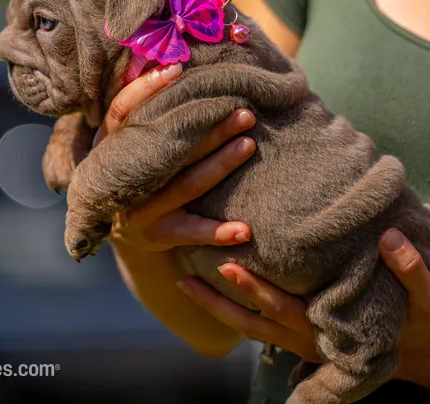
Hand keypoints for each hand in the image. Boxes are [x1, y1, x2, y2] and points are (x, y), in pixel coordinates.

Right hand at [95, 62, 256, 251]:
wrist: (129, 229)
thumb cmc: (140, 168)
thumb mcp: (130, 141)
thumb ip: (147, 110)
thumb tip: (171, 56)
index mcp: (112, 146)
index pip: (123, 111)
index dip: (146, 88)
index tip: (178, 68)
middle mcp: (121, 176)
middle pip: (169, 147)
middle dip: (210, 128)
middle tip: (244, 110)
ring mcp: (138, 209)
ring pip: (186, 185)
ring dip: (221, 165)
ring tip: (249, 145)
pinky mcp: (156, 236)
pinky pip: (192, 232)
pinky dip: (219, 231)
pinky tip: (245, 229)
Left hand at [177, 228, 429, 383]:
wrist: (420, 349)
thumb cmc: (418, 317)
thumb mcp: (425, 297)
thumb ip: (412, 271)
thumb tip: (393, 240)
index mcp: (327, 325)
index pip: (282, 306)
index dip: (254, 287)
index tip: (225, 263)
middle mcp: (306, 337)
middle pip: (254, 318)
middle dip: (220, 297)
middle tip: (186, 270)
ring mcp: (299, 341)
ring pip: (249, 327)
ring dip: (215, 306)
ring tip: (183, 282)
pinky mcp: (298, 336)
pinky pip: (258, 327)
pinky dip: (232, 310)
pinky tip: (211, 287)